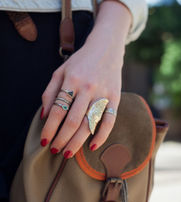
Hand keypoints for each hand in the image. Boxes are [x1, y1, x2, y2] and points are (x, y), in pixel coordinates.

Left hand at [40, 0, 131, 157]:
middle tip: (55, 150)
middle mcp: (87, 88)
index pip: (57, 111)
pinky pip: (110, 121)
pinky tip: (92, 146)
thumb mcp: (60, 71)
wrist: (106, 48)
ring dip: (77, 142)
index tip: (44, 141)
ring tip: (68, 153)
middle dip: (62, 139)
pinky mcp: (115, 97)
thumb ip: (50, 92)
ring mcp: (103, 93)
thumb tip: (44, 116)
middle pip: (73, 121)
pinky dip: (102, 136)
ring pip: (89, 124)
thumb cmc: (81, 62)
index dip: (49, 128)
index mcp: (71, 80)